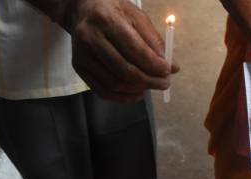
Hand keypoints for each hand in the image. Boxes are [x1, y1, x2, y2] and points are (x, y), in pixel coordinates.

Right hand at [45, 0, 178, 101]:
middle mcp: (90, 37)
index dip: (154, 65)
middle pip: (124, 71)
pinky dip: (123, 97)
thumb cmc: (114, 12)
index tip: (168, 71)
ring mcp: (82, 54)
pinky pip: (103, 91)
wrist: (83, 10)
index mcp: (106, 19)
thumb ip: (154, 41)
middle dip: (149, 81)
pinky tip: (137, 92)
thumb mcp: (136, 17)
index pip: (134, 50)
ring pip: (114, 84)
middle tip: (164, 83)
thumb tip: (172, 67)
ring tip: (151, 86)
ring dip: (138, 90)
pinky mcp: (78, 67)